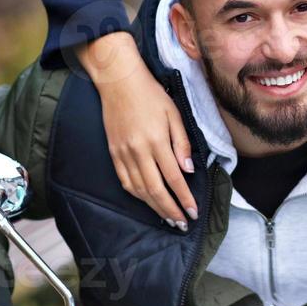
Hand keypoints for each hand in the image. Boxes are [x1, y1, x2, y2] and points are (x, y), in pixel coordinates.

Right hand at [81, 34, 197, 227]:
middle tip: (182, 223)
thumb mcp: (174, 113)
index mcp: (156, 141)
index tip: (193, 212)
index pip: (174, 178)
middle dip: (170, 210)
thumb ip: (182, 143)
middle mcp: (138, 151)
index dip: (184, 198)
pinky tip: (147, 201)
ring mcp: (122, 153)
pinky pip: (125, 181)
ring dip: (154, 207)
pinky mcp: (113, 153)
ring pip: (138, 190)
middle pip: (155, 190)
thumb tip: (188, 170)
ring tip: (168, 218)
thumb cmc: (151, 95)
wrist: (118, 81)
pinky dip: (137, 195)